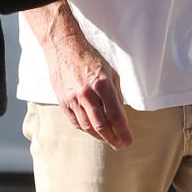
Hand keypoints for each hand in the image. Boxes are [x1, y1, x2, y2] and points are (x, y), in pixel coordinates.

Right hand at [46, 29, 132, 149]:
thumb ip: (116, 94)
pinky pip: (75, 122)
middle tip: (119, 145)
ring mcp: (73, 98)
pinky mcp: (63, 101)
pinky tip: (92, 129)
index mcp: (102, 84)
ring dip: (99, 136)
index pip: (116, 115)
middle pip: (102, 126)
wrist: (64, 47)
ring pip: (88, 127)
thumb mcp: (110, 72)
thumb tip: (121, 115)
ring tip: (107, 138)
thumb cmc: (90, 58)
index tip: (129, 141)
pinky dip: (85, 128)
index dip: (124, 131)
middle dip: (113, 139)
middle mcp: (87, 93)